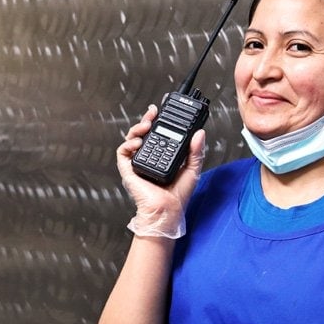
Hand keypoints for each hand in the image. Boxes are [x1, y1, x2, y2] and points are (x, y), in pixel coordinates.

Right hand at [117, 105, 205, 237]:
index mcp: (161, 158)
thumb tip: (200, 133)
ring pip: (131, 140)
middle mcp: (148, 159)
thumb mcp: (192, 170)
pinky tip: (138, 142)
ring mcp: (138, 164)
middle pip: (143, 134)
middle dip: (146, 120)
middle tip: (153, 112)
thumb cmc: (178, 197)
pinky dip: (128, 144)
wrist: (168, 211)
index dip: (158, 122)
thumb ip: (196, 151)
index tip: (162, 111)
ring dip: (136, 129)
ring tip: (146, 125)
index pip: (157, 135)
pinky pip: (123, 153)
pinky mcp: (128, 170)